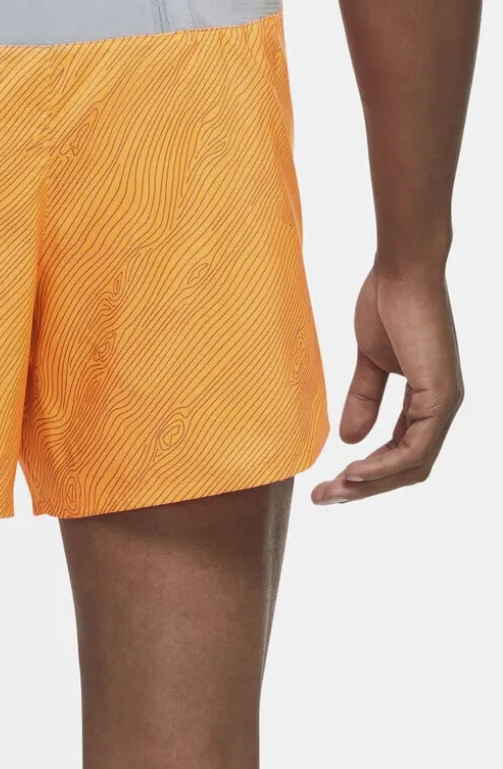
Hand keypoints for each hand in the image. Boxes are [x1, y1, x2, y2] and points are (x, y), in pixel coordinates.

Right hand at [312, 263, 462, 504]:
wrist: (401, 271)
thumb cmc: (387, 304)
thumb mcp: (370, 361)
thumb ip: (363, 399)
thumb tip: (348, 438)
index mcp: (427, 402)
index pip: (401, 454)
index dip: (366, 474)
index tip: (328, 482)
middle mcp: (441, 408)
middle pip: (407, 469)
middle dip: (363, 488)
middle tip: (323, 497)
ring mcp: (444, 403)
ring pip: (413, 465)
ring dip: (370, 483)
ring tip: (333, 490)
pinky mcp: (440, 395)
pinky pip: (415, 447)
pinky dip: (384, 464)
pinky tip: (354, 469)